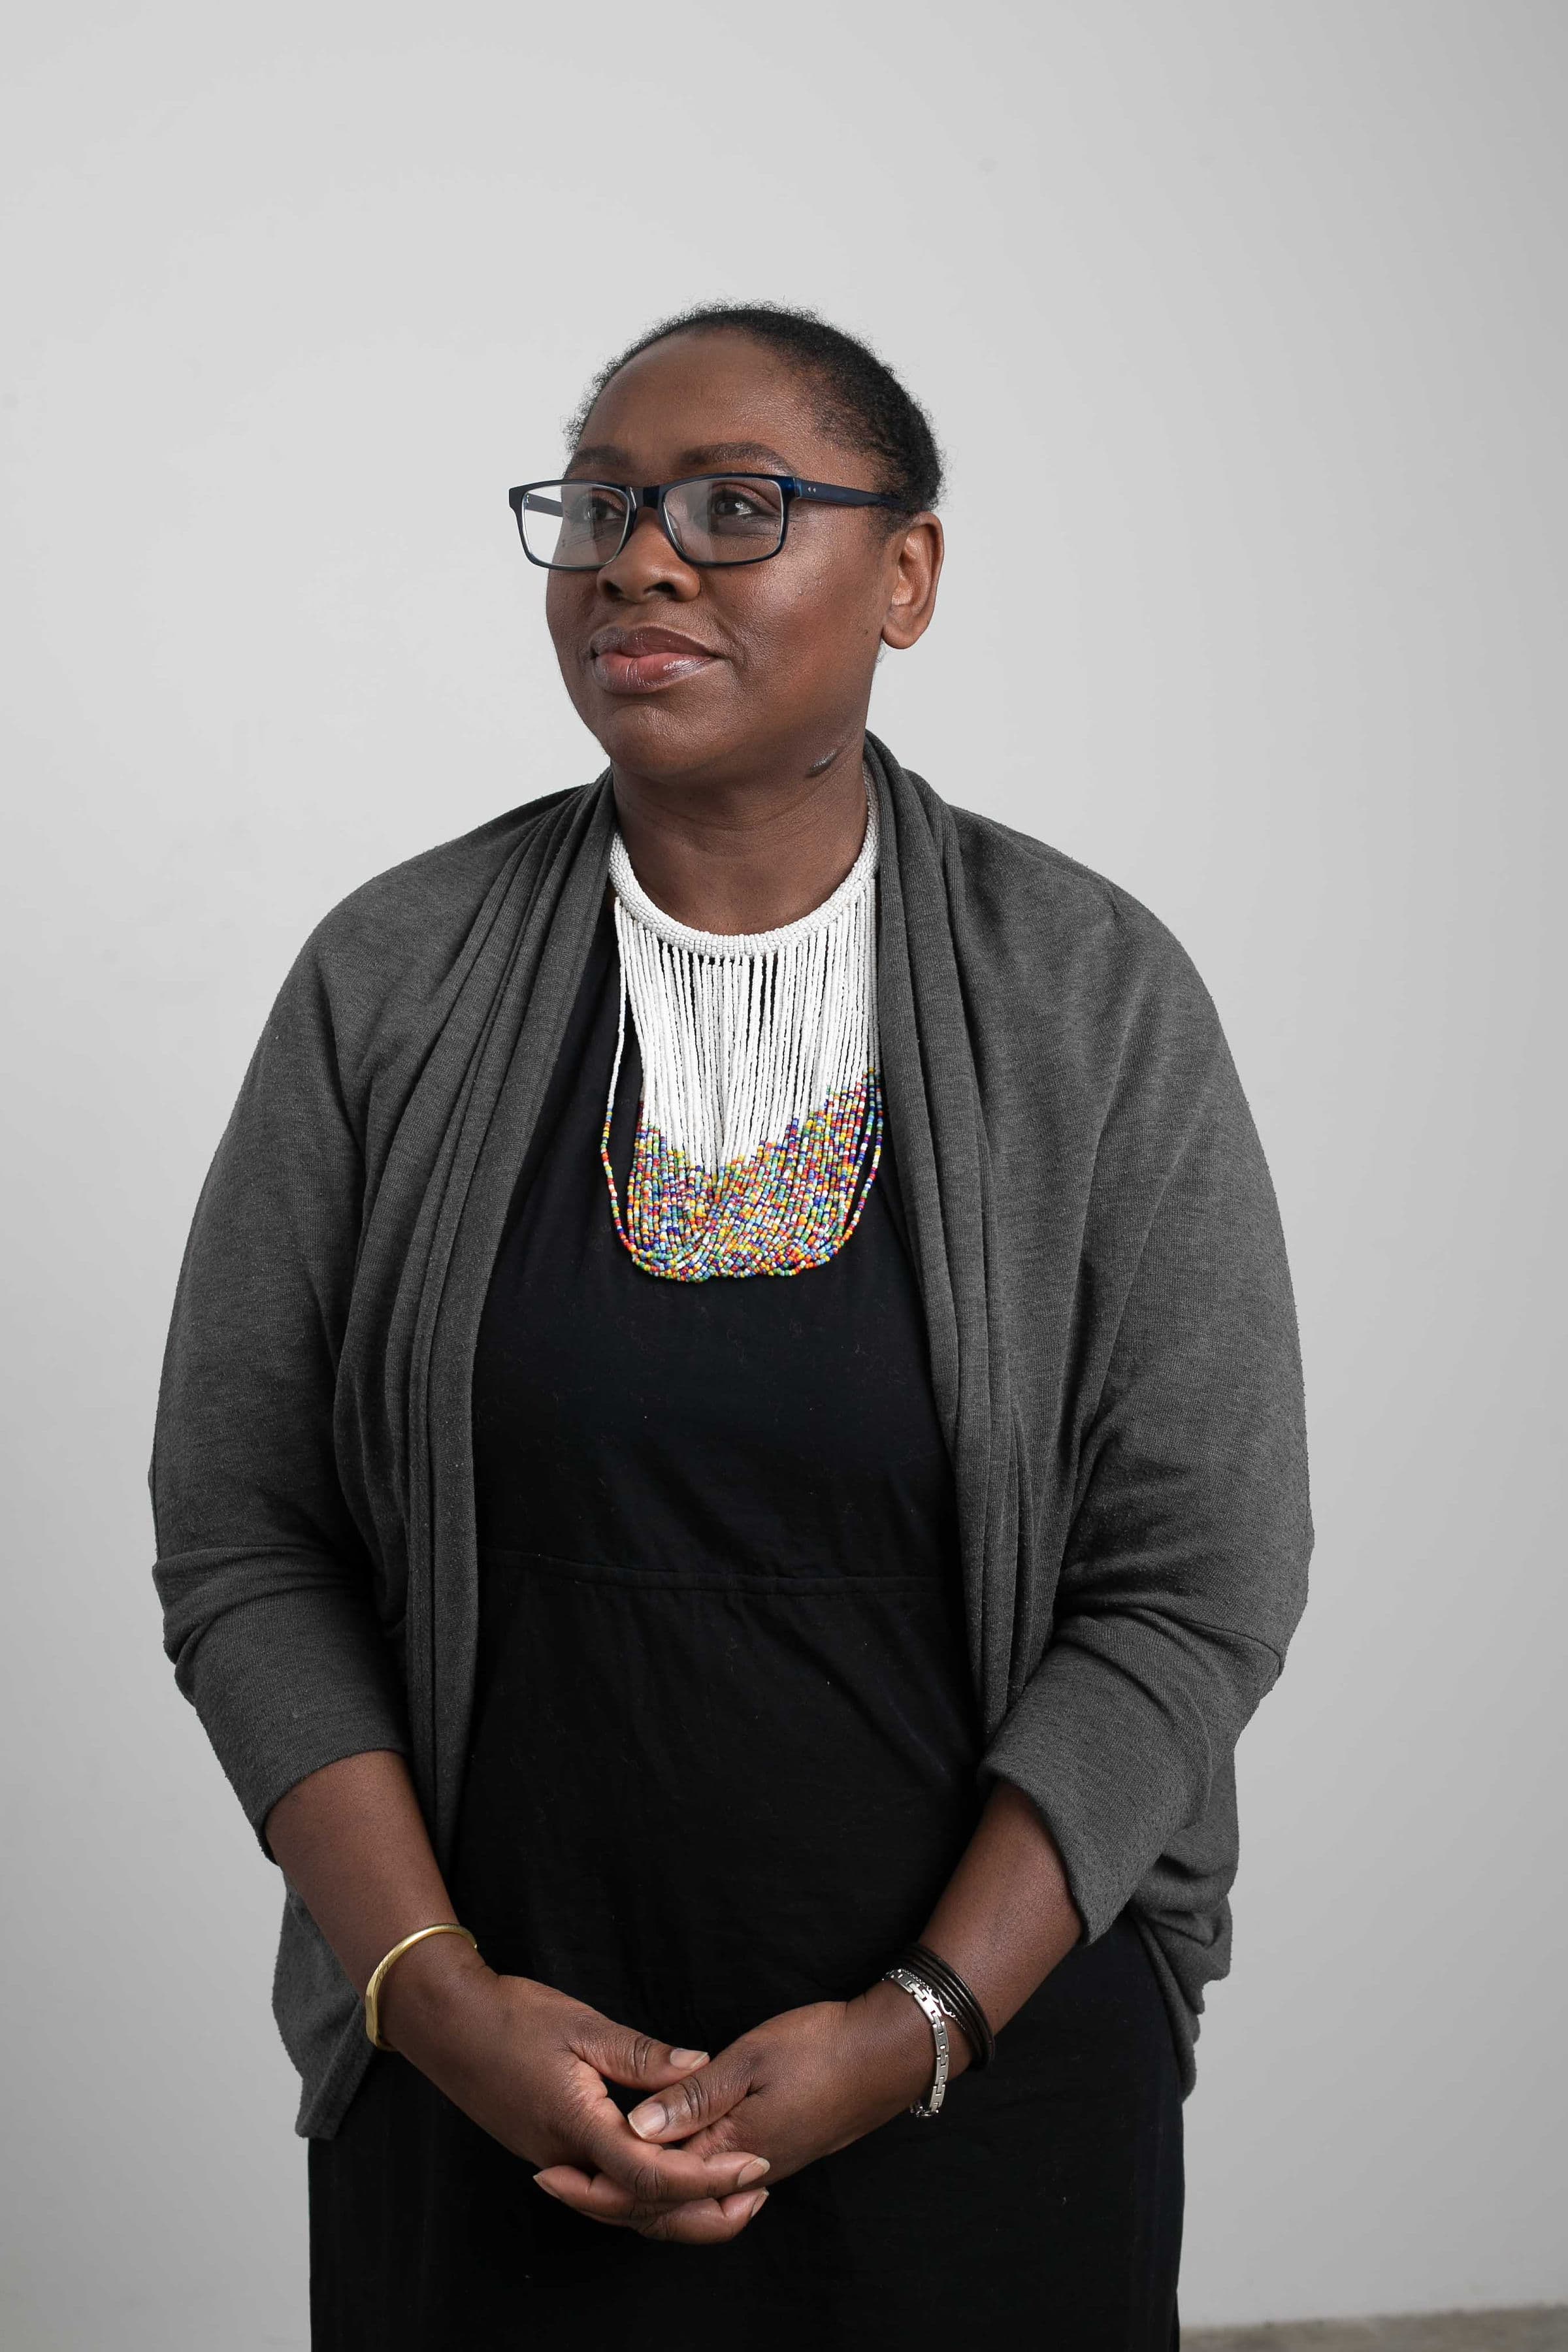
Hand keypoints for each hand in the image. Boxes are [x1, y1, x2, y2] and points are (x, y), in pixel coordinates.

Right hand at [377, 1938, 773, 2242]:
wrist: (448, 2026)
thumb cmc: (513, 2017)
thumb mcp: (583, 2025)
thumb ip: (641, 2055)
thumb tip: (699, 2068)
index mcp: (578, 2126)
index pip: (653, 2173)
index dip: (708, 2176)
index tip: (752, 2166)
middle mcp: (566, 2158)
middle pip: (642, 2210)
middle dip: (702, 2211)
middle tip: (755, 2197)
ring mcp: (555, 2162)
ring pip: (623, 2209)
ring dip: (677, 2209)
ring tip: (727, 2198)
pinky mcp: (550, 2154)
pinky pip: (605, 2193)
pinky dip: (644, 2197)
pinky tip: (671, 2182)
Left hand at [533, 1978, 955, 2226]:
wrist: (887, 2055)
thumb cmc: (823, 2047)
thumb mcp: (753, 2058)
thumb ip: (694, 2095)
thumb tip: (638, 2128)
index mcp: (733, 2151)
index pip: (651, 2182)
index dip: (599, 2180)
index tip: (551, 2168)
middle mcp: (743, 2172)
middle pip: (661, 2206)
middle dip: (603, 2198)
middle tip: (551, 2180)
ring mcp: (759, 2167)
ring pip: (683, 2202)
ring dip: (633, 2194)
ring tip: (587, 2177)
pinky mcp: (769, 2154)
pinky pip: (704, 2186)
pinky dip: (667, 2184)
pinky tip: (653, 2162)